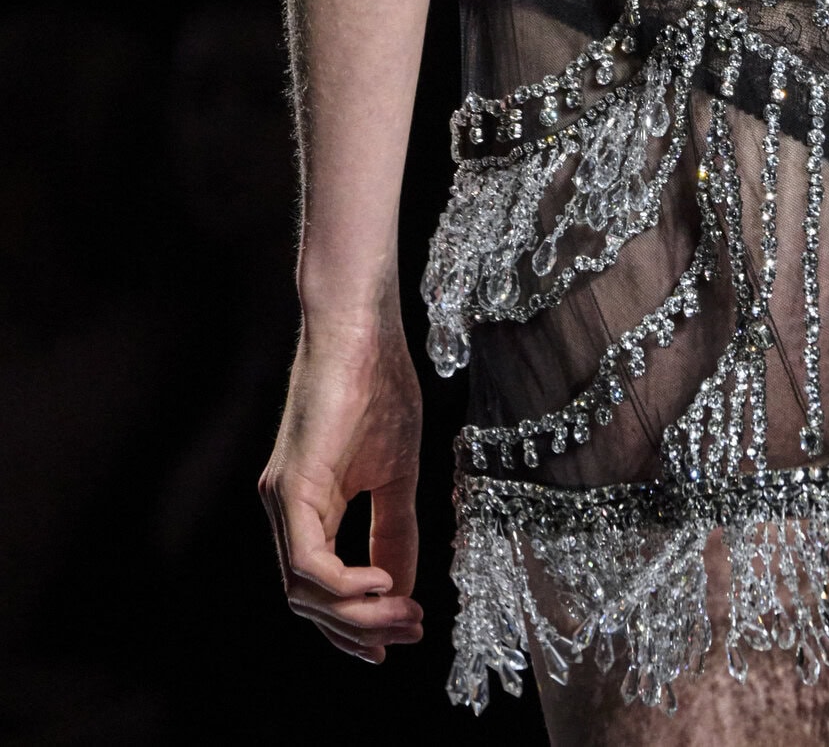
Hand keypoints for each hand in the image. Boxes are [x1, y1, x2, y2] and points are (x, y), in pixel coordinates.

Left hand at [259, 306, 424, 664]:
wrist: (363, 327)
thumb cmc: (381, 385)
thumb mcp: (397, 473)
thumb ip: (394, 531)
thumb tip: (400, 589)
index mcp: (309, 506)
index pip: (319, 588)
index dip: (356, 624)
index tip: (401, 637)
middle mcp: (286, 509)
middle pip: (308, 601)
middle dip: (359, 630)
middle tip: (409, 631)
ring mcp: (283, 499)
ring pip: (303, 591)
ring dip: (355, 615)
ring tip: (402, 611)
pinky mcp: (291, 484)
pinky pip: (307, 561)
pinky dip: (343, 585)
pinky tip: (381, 583)